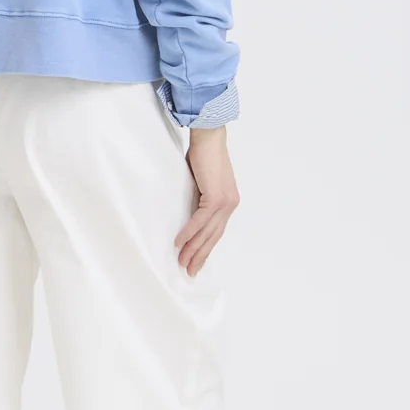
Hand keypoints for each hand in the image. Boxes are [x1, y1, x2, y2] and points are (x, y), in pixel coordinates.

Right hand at [176, 125, 238, 275]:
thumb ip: (199, 199)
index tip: (196, 261)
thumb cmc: (203, 155)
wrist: (209, 137)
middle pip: (214, 236)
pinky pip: (200, 221)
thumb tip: (189, 211)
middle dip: (200, 255)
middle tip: (189, 271)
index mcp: (229, 202)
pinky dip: (189, 233)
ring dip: (193, 249)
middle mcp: (230, 205)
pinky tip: (179, 244)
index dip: (206, 248)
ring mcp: (225, 202)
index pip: (216, 231)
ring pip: (207, 232)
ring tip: (182, 262)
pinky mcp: (215, 198)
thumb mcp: (201, 182)